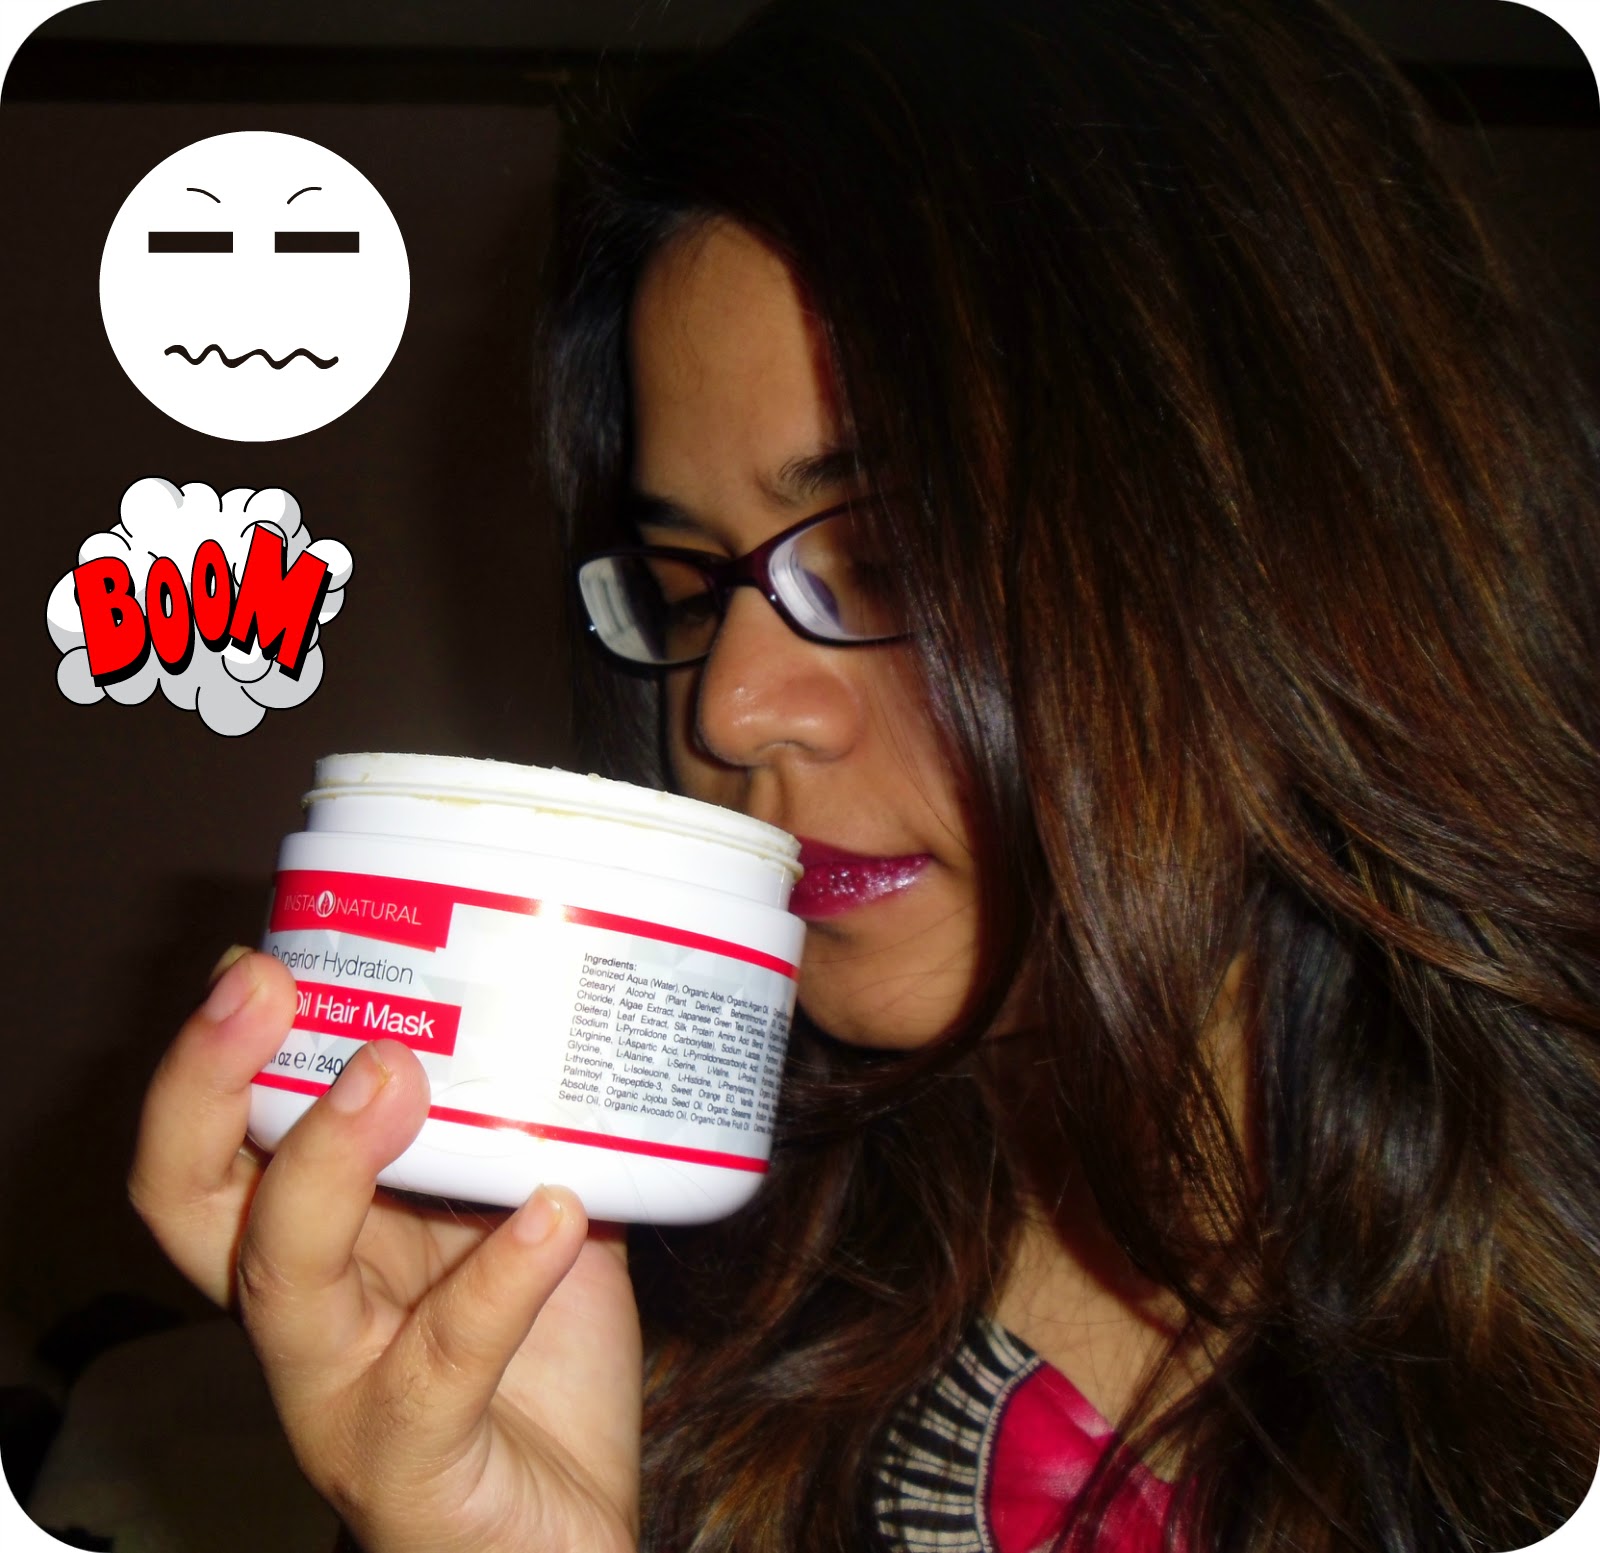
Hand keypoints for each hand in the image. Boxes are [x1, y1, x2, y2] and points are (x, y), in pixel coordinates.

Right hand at [129, 950, 640, 1552]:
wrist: (565, 1531)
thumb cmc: (536, 1373)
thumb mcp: (524, 1226)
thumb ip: (528, 1140)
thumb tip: (569, 1013)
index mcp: (320, 1246)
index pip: (214, 1150)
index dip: (211, 1059)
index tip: (260, 959)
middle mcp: (304, 1316)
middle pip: (191, 1202)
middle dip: (208, 1083)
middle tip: (264, 987)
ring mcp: (343, 1397)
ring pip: (281, 1278)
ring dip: (326, 1164)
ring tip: (396, 1075)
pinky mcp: (412, 1465)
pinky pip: (440, 1368)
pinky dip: (498, 1282)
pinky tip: (556, 1213)